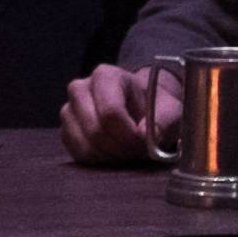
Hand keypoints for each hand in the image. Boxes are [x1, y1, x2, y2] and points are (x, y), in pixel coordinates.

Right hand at [57, 61, 179, 167]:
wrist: (143, 111)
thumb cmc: (157, 107)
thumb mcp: (171, 110)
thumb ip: (164, 121)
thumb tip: (147, 137)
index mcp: (105, 76)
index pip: (110, 112)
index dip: (129, 134)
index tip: (145, 142)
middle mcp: (80, 89)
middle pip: (95, 130)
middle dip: (121, 147)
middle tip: (138, 150)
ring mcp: (69, 111)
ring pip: (85, 146)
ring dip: (111, 156)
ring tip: (128, 151)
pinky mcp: (66, 131)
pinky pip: (79, 155)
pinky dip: (100, 160)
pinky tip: (114, 153)